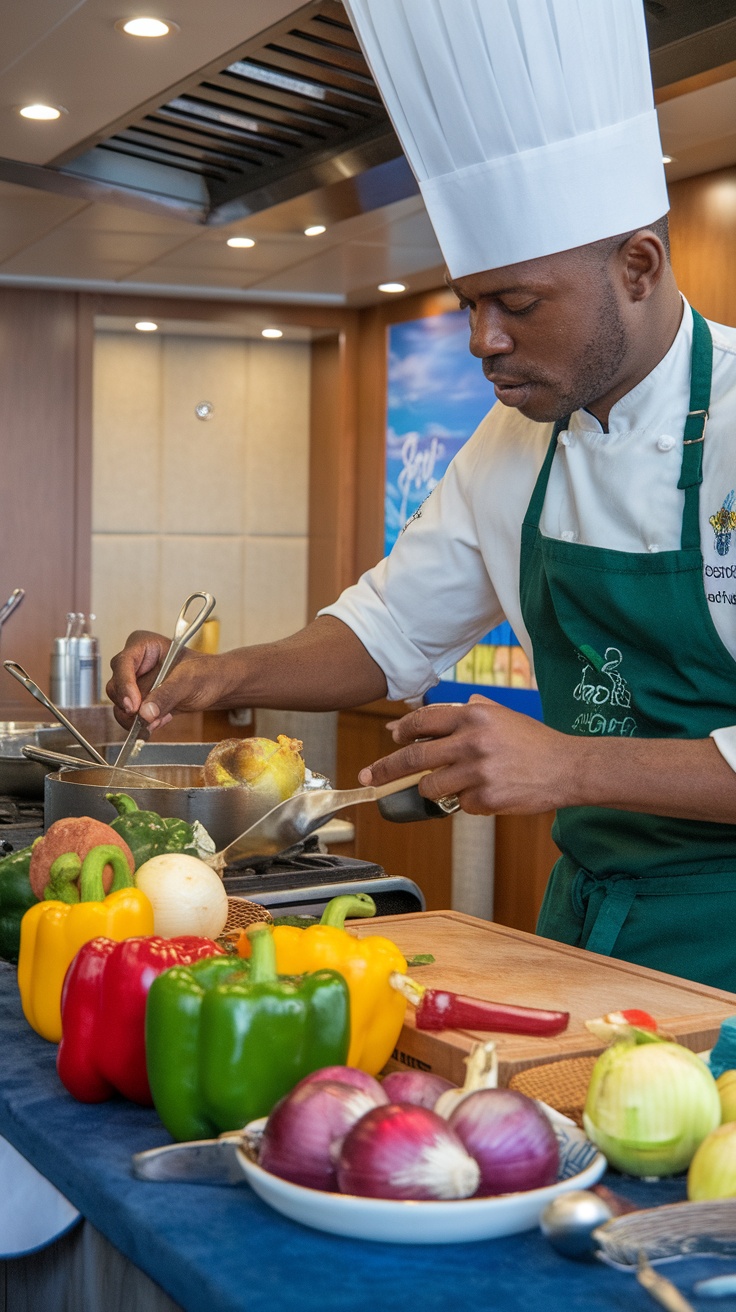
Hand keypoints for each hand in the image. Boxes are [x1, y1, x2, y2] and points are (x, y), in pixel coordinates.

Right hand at [106, 630, 223, 728]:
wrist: (215, 686)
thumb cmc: (206, 673)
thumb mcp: (188, 681)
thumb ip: (166, 695)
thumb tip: (144, 713)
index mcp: (143, 645)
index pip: (122, 663)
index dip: (125, 686)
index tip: (133, 706)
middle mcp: (135, 662)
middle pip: (116, 686)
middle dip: (132, 705)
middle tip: (149, 717)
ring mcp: (135, 682)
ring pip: (120, 704)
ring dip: (138, 717)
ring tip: (162, 718)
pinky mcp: (139, 699)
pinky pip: (130, 715)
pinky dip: (143, 722)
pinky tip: (162, 719)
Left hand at [358, 694, 577, 814]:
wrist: (568, 767)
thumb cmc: (532, 741)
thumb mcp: (500, 715)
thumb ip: (462, 714)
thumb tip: (416, 724)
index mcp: (475, 715)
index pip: (423, 721)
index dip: (402, 731)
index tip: (390, 740)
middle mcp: (473, 741)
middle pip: (414, 757)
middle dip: (385, 769)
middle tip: (367, 777)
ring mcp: (479, 771)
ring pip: (431, 787)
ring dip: (432, 788)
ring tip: (456, 783)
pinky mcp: (487, 798)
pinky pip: (460, 805)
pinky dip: (468, 802)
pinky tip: (490, 791)